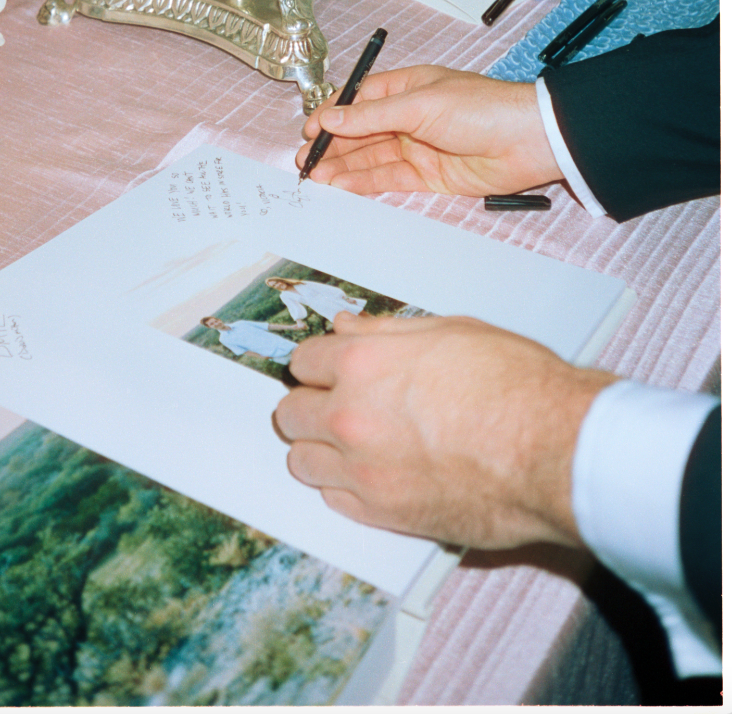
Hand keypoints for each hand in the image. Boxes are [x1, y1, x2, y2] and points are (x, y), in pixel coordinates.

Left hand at [273, 312, 616, 549]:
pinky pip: (333, 500)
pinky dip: (344, 487)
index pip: (303, 362)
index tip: (333, 370)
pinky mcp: (383, 514)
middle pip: (290, 413)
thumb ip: (387, 332)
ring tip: (353, 443)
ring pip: (301, 461)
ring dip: (319, 449)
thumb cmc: (515, 385)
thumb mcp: (450, 332)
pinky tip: (373, 473)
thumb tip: (346, 328)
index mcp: (362, 363)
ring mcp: (363, 470)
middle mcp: (350, 417)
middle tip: (339, 405)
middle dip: (310, 405)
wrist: (552, 450)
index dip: (321, 364)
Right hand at [296, 65, 561, 197]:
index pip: (359, 99)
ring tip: (314, 176)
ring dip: (342, 166)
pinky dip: (364, 182)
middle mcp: (409, 117)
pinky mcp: (428, 176)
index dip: (333, 113)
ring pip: (370, 157)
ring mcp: (418, 147)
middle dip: (331, 144)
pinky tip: (341, 185)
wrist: (528, 141)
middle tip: (304, 159)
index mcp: (407, 87)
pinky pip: (388, 179)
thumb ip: (371, 115)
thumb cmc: (480, 108)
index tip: (309, 128)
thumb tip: (330, 118)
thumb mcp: (419, 103)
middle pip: (360, 131)